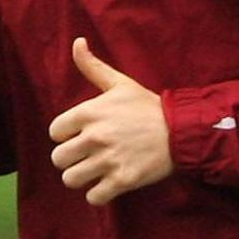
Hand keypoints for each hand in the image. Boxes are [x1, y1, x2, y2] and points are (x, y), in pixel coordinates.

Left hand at [48, 38, 172, 204]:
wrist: (184, 130)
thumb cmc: (149, 107)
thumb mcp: (121, 84)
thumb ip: (93, 66)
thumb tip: (76, 41)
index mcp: (89, 112)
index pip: (54, 132)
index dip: (68, 134)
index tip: (85, 134)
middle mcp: (95, 137)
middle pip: (59, 159)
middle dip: (73, 158)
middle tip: (90, 155)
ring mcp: (109, 160)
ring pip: (72, 179)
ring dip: (83, 177)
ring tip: (98, 170)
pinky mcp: (123, 180)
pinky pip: (93, 197)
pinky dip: (99, 194)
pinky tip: (110, 184)